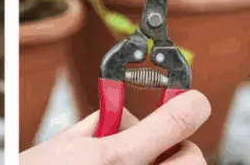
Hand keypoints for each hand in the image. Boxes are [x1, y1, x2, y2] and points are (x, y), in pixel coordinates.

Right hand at [20, 90, 210, 164]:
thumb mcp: (63, 143)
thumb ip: (100, 125)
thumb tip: (124, 116)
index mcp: (113, 158)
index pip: (173, 123)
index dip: (190, 105)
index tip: (192, 99)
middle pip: (192, 159)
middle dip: (179, 146)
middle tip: (156, 143)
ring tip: (132, 162)